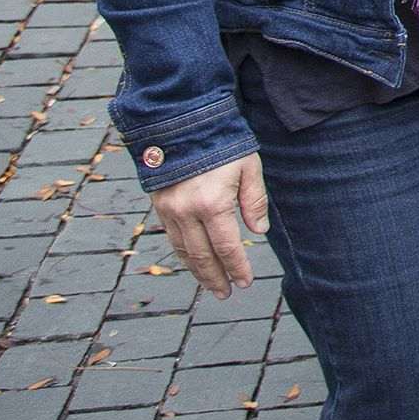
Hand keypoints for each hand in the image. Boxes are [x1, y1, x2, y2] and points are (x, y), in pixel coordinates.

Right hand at [152, 155, 267, 298]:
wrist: (184, 125)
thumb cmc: (224, 144)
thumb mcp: (249, 167)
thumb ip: (254, 201)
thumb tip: (259, 232)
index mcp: (212, 204)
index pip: (226, 247)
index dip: (236, 267)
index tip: (245, 282)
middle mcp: (186, 212)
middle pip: (202, 256)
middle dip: (215, 277)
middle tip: (226, 294)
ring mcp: (169, 211)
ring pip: (183, 250)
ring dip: (197, 271)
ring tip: (211, 285)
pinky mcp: (159, 206)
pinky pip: (171, 238)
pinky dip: (184, 254)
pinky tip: (194, 261)